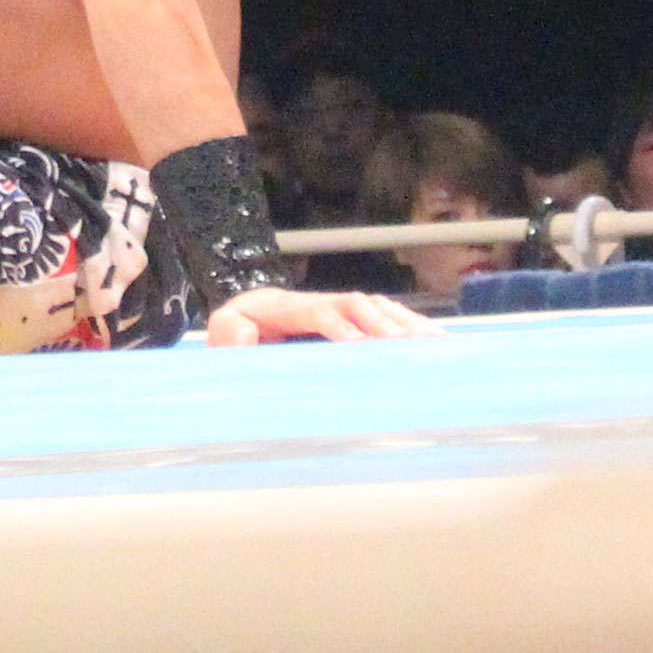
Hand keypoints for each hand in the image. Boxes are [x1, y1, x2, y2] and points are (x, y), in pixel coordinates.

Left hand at [205, 286, 439, 346]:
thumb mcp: (219, 344)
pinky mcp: (341, 323)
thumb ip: (226, 337)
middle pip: (352, 303)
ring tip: (433, 342)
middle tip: (408, 346)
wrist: (231, 346)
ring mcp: (325, 309)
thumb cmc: (229, 350)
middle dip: (381, 323)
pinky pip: (377, 318)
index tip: (361, 345)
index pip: (314, 310)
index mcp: (275, 306)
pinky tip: (432, 341)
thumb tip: (243, 328)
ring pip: (371, 307)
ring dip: (402, 323)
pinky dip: (405, 327)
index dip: (339, 325)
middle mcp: (305, 302)